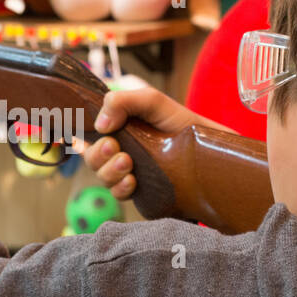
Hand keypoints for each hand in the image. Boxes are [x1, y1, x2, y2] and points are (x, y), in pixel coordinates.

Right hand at [83, 87, 217, 200]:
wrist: (211, 149)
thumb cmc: (181, 122)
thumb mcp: (153, 101)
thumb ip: (123, 101)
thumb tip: (101, 125)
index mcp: (119, 127)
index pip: (89, 133)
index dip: (86, 135)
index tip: (102, 133)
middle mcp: (121, 149)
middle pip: (92, 157)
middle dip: (98, 155)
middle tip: (115, 148)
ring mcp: (129, 172)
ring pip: (102, 177)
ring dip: (108, 171)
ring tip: (127, 163)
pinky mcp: (139, 192)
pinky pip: (118, 194)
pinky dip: (120, 188)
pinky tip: (132, 181)